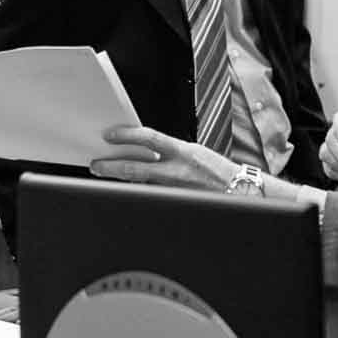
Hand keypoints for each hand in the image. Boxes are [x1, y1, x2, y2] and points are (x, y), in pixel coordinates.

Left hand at [91, 126, 230, 192]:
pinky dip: (139, 190)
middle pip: (136, 168)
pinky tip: (128, 188)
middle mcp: (177, 171)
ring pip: (140, 183)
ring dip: (122, 179)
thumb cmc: (220, 171)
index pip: (150, 138)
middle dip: (112, 167)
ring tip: (106, 173)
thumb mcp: (195, 152)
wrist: (241, 192)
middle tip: (96, 164)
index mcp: (184, 151)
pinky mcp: (175, 202)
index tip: (111, 134)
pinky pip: (151, 195)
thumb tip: (145, 149)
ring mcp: (175, 189)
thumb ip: (170, 151)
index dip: (127, 135)